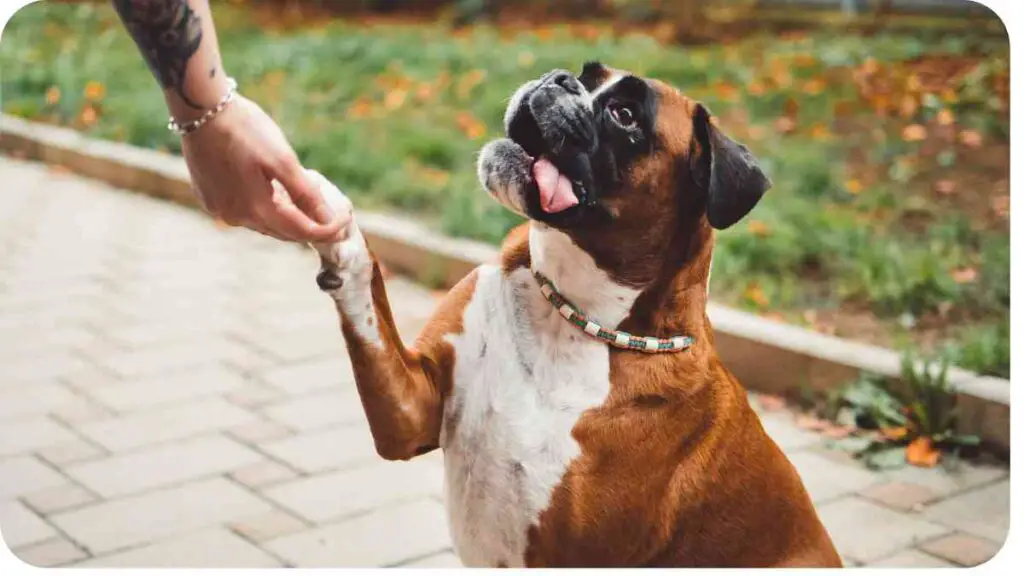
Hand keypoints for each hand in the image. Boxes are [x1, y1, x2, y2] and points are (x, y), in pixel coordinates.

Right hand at [179, 95, 347, 242]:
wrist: (201, 108)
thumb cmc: (245, 129)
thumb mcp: (282, 159)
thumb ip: (305, 194)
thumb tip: (327, 220)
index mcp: (256, 209)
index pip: (302, 232)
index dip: (328, 229)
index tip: (347, 218)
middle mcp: (236, 217)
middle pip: (284, 232)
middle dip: (311, 225)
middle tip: (333, 212)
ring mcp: (220, 209)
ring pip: (264, 223)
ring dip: (288, 217)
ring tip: (307, 201)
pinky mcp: (210, 198)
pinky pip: (245, 211)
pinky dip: (265, 207)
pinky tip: (274, 192)